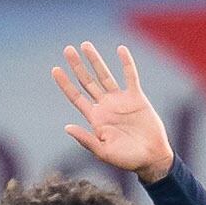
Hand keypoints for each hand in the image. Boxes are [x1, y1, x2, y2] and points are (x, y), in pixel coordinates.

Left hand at [53, 42, 173, 183]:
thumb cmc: (126, 159)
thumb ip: (85, 139)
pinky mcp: (136, 97)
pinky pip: (130, 76)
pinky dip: (126, 63)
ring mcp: (120, 100)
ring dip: (95, 60)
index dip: (65, 84)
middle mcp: (105, 106)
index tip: (55, 70)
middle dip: (77, 66)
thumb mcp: (102, 151)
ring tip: (85, 45)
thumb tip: (66, 127)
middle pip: (87, 81)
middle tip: (67, 50)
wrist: (150, 158)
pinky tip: (120, 49)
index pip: (76, 97)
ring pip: (105, 75)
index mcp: (95, 119)